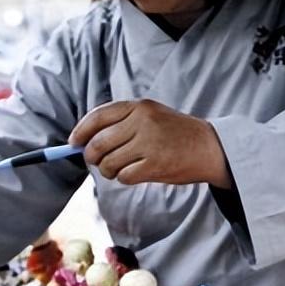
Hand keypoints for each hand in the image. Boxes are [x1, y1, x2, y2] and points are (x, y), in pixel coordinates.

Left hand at [69, 100, 231, 187]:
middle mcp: (142, 122)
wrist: (210, 147)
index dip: (81, 131)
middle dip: (93, 156)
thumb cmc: (177, 134)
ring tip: (121, 169)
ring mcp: (149, 143)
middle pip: (98, 143)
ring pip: (108, 163)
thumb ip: (122, 123)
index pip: (98, 117)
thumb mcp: (151, 116)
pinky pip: (124, 176)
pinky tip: (136, 174)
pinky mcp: (155, 165)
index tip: (74, 142)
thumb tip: (85, 142)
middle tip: (99, 162)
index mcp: (139, 106)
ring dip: (109, 171)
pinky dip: (124, 178)